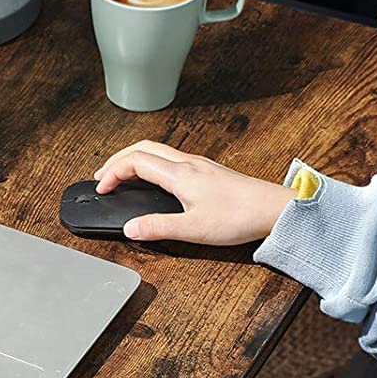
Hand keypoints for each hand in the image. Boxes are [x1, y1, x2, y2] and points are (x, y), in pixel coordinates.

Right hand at [93, 141, 293, 244]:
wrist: (274, 209)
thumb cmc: (239, 216)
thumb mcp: (192, 229)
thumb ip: (157, 228)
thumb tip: (130, 228)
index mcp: (179, 174)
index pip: (134, 161)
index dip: (112, 172)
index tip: (102, 188)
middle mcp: (187, 164)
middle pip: (142, 148)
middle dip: (117, 160)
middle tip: (102, 175)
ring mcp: (199, 165)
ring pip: (157, 150)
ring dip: (133, 159)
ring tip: (121, 175)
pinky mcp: (207, 171)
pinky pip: (170, 158)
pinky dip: (150, 163)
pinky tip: (153, 178)